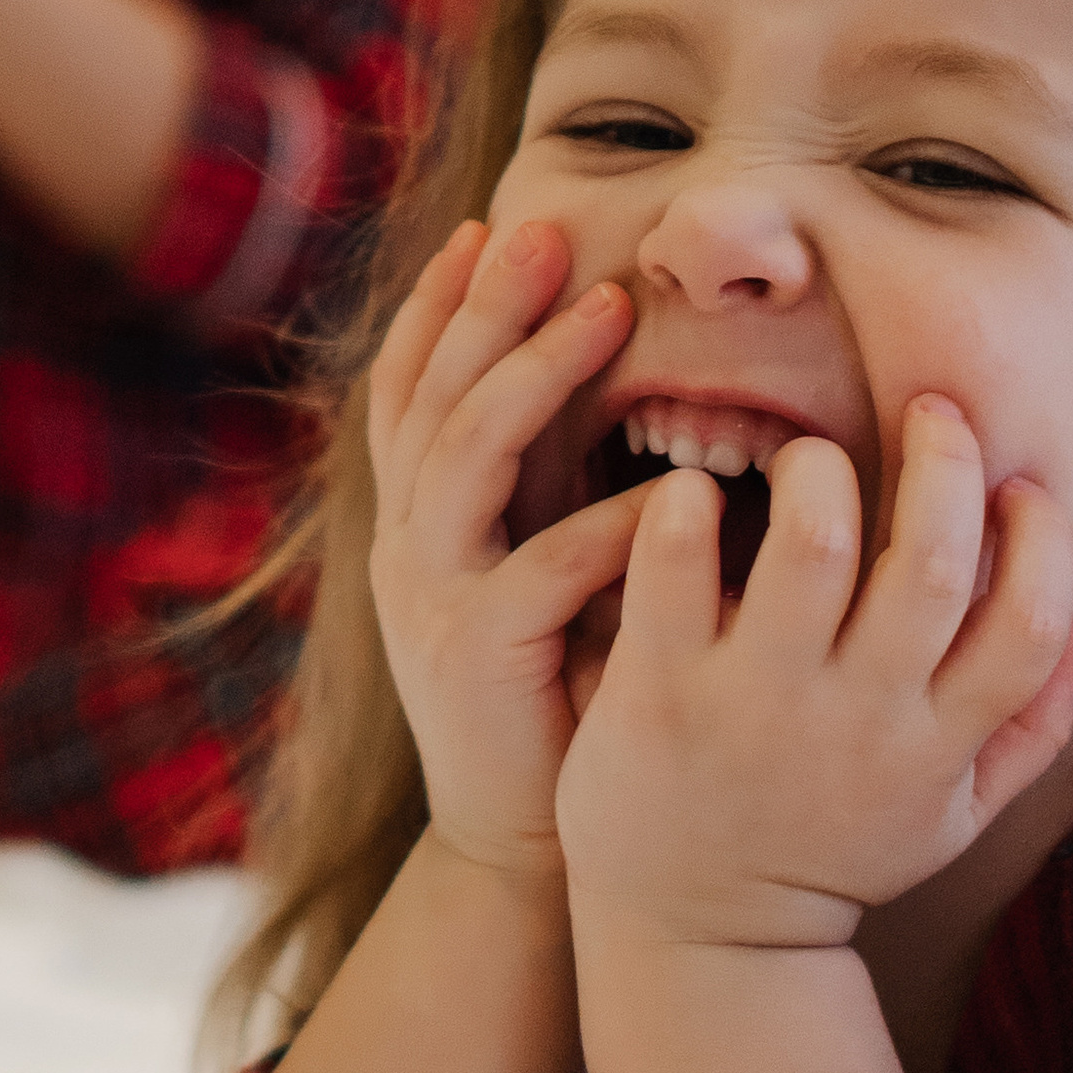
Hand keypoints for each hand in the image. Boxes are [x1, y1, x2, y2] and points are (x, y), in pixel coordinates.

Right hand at [366, 216, 641, 884]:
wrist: (521, 845)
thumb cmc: (557, 693)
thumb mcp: (540, 566)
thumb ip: (556, 485)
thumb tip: (617, 377)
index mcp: (420, 519)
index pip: (410, 385)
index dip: (440, 303)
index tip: (490, 227)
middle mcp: (410, 546)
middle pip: (431, 396)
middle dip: (484, 305)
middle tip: (544, 230)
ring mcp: (434, 599)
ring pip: (465, 457)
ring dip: (535, 375)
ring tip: (605, 310)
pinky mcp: (478, 660)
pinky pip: (539, 569)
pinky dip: (604, 523)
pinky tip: (663, 490)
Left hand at [557, 394, 1072, 953]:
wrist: (699, 944)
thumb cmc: (829, 853)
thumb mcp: (950, 816)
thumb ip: (1028, 728)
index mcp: (938, 742)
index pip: (1032, 623)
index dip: (1043, 538)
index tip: (1016, 487)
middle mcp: (860, 716)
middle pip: (935, 563)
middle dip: (944, 462)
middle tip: (927, 410)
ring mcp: (759, 701)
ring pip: (814, 545)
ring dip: (818, 470)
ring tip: (809, 458)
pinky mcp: (660, 691)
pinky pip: (675, 572)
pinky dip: (686, 509)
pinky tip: (694, 493)